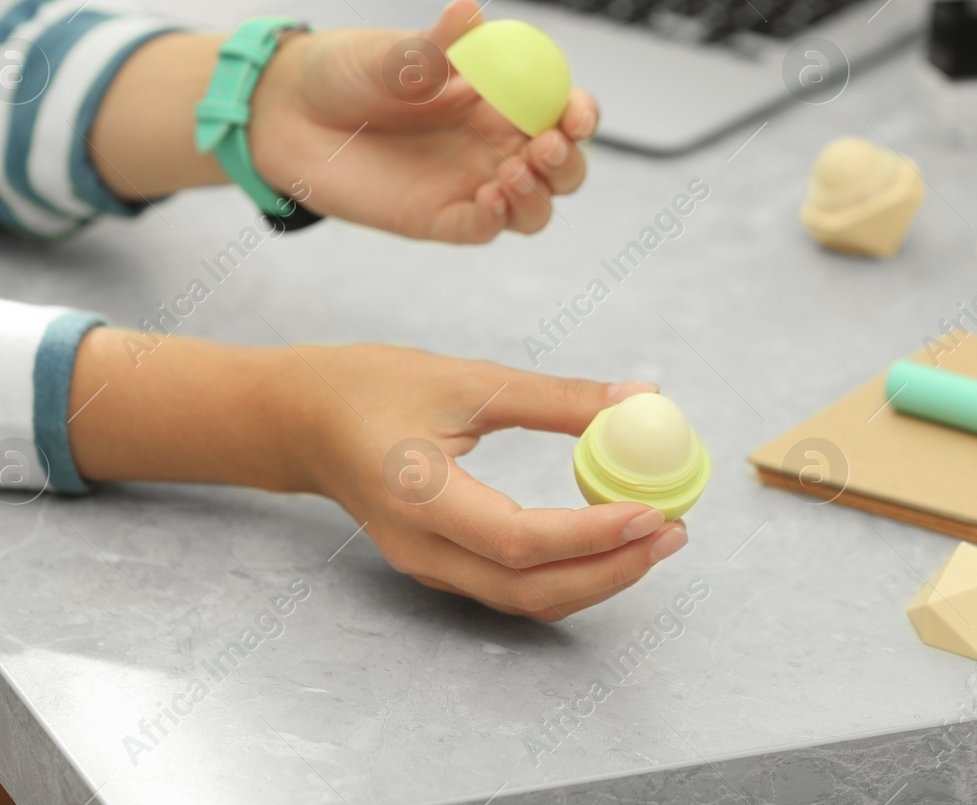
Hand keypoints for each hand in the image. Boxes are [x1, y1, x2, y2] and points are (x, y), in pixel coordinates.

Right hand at [70, 333, 688, 620]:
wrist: (300, 422)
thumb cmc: (371, 388)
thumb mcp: (468, 378)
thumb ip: (556, 398)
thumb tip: (642, 400)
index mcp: (420, 496)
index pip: (519, 541)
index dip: (593, 535)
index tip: (654, 510)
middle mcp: (422, 547)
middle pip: (530, 590)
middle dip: (614, 570)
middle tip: (675, 530)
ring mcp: (428, 566)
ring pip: (525, 599)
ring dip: (598, 577)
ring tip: (657, 536)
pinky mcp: (439, 566)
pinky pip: (512, 588)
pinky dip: (568, 572)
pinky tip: (608, 538)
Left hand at [248, 0, 598, 241]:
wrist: (290, 114)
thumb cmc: (347, 71)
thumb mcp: (388, 52)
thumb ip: (431, 47)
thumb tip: (468, 13)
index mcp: (499, 96)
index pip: (561, 108)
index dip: (581, 113)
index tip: (575, 115)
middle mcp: (494, 143)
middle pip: (563, 166)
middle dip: (568, 162)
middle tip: (545, 148)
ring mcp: (471, 183)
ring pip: (535, 207)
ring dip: (540, 196)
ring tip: (510, 174)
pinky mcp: (441, 218)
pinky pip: (485, 228)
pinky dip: (498, 219)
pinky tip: (487, 199)